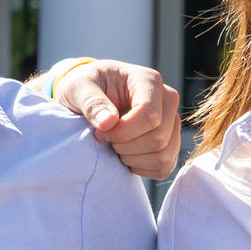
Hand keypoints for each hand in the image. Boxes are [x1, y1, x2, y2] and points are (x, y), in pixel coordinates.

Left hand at [54, 60, 182, 179]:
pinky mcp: (169, 142)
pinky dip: (141, 169)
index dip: (123, 132)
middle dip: (126, 146)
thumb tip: (108, 122)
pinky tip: (124, 156)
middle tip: (105, 139)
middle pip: (159, 137)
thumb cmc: (84, 87)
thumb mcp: (78, 87)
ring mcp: (171, 122)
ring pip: (164, 155)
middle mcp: (167, 100)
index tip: (99, 133)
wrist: (88, 95)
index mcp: (149, 81)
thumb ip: (91, 102)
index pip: (150, 115)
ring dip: (133, 159)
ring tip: (114, 147)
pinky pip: (164, 167)